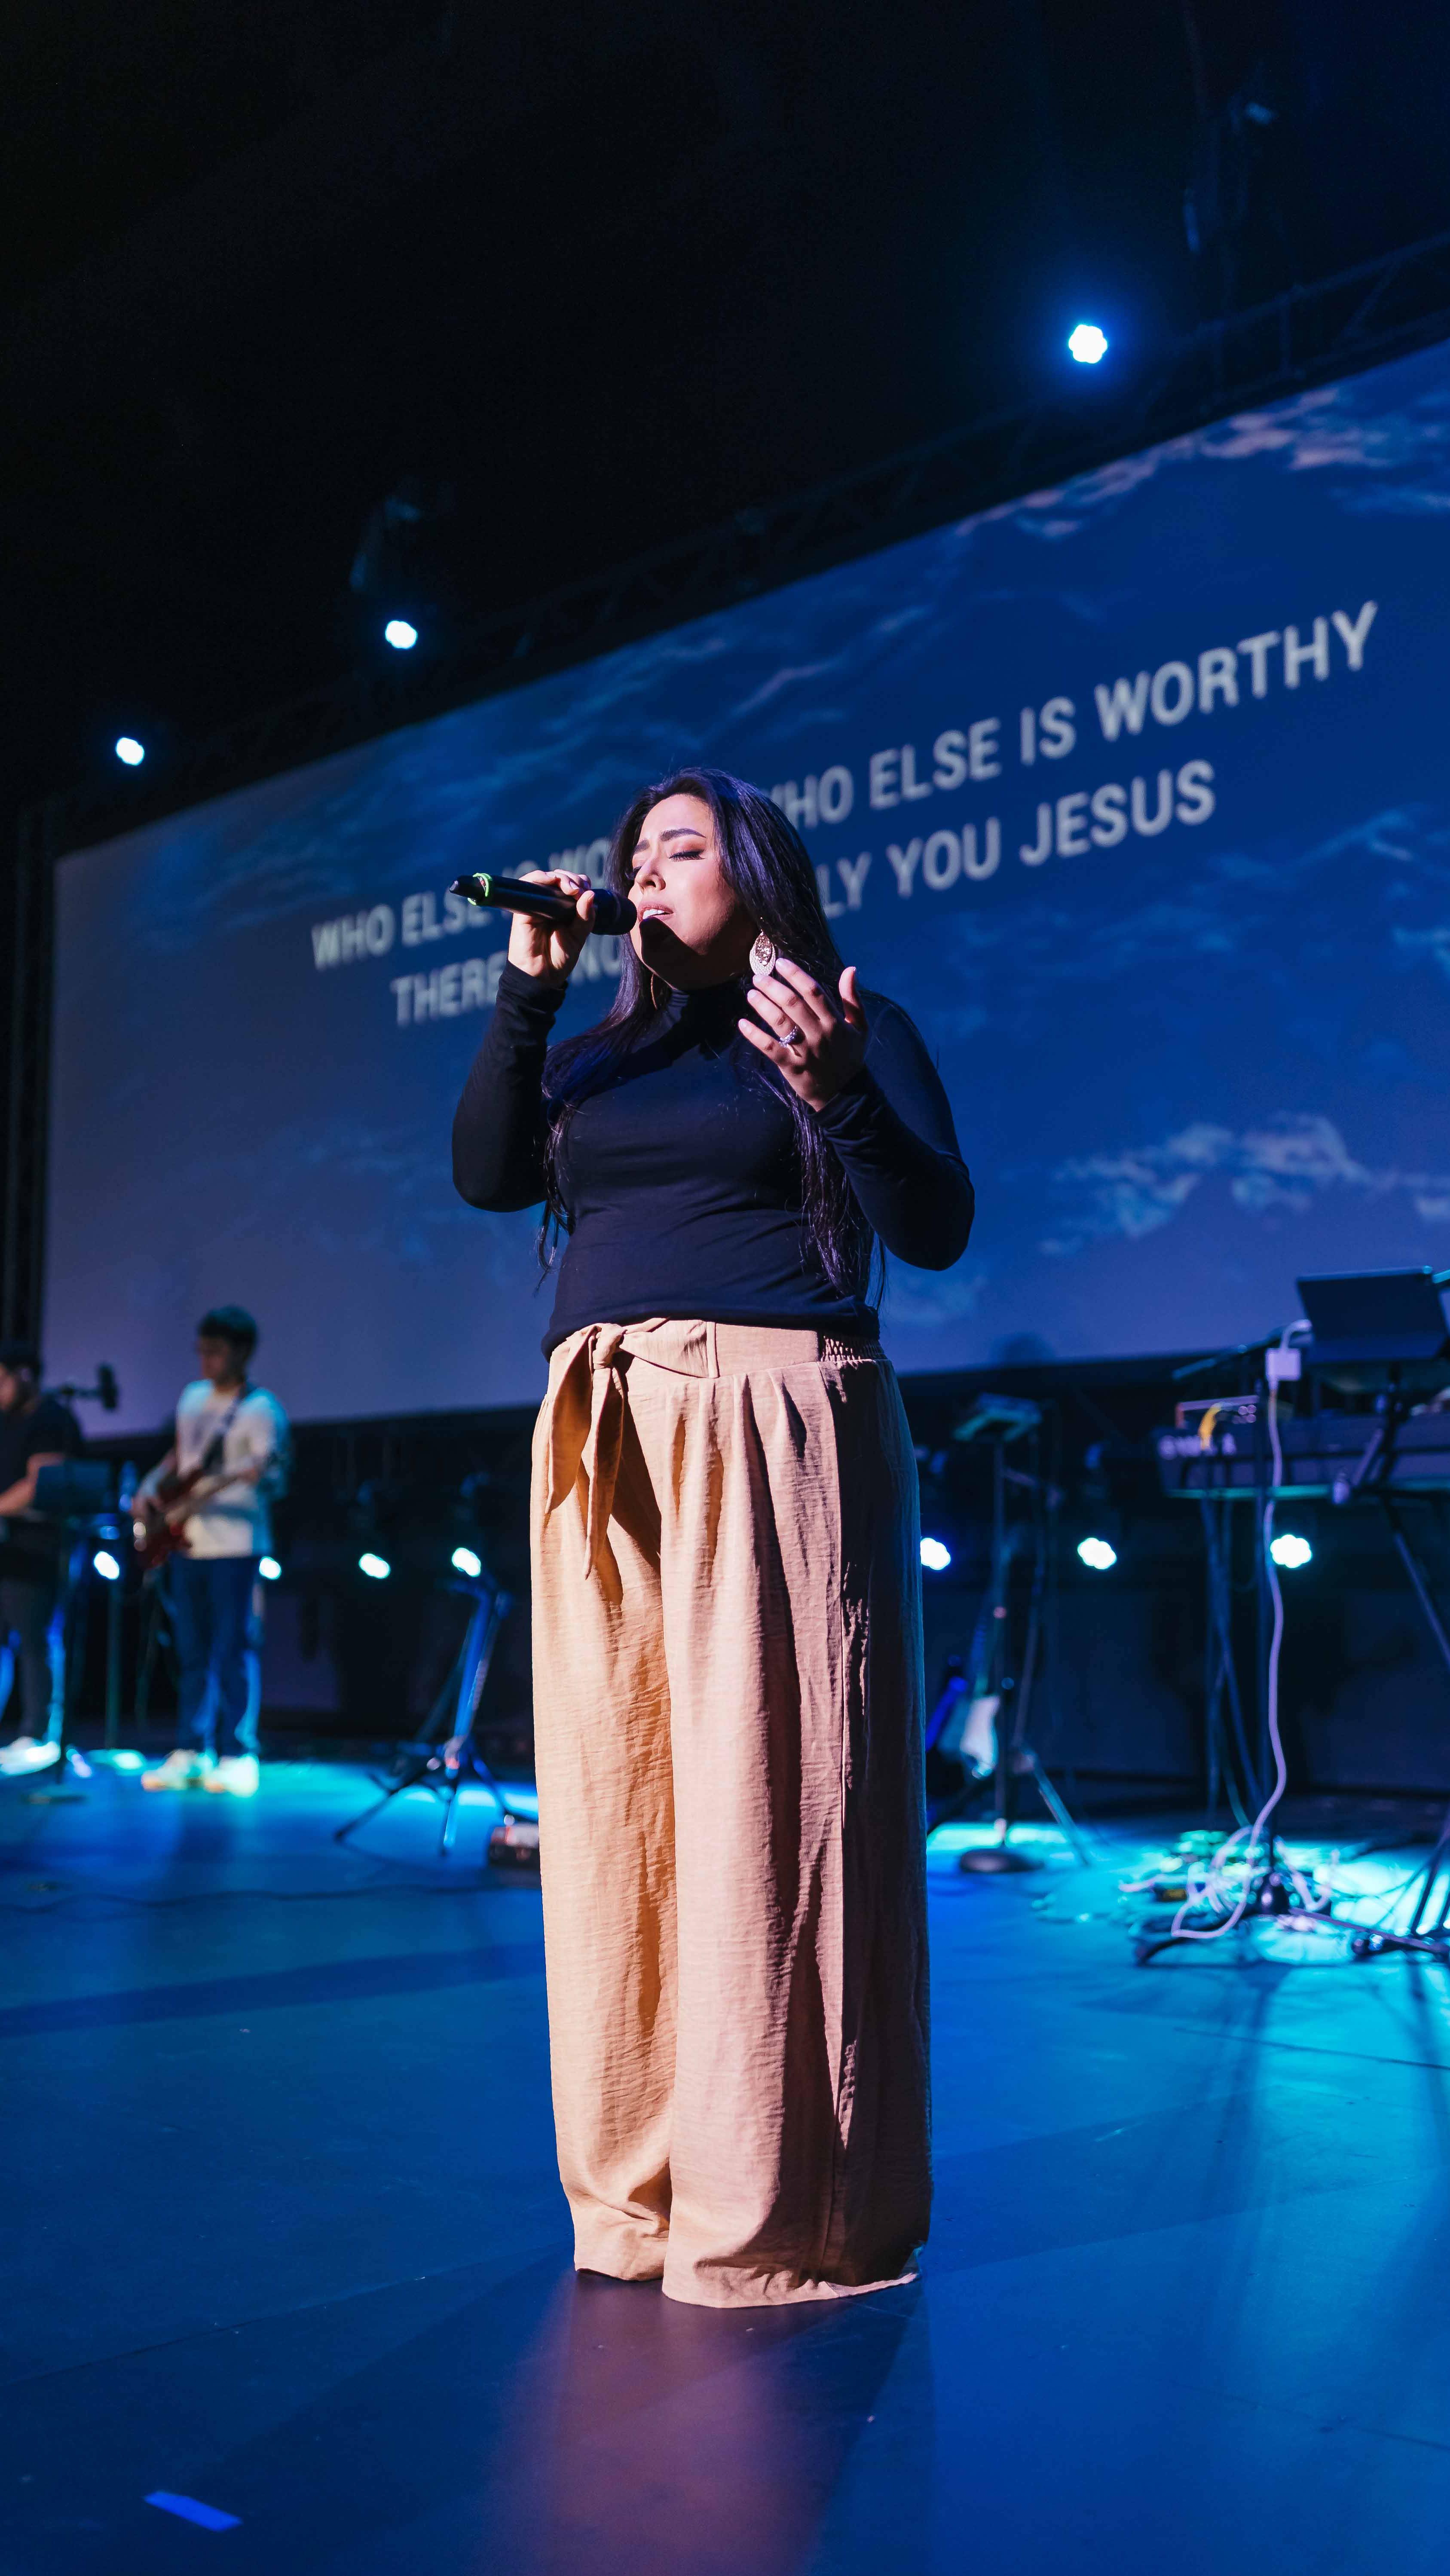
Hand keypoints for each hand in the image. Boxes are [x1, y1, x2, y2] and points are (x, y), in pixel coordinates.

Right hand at [507, 870, 598, 984]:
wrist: (542, 975)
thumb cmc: (559, 958)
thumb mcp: (579, 936)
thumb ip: (585, 916)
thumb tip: (590, 894)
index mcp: (564, 909)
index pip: (573, 884)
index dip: (580, 881)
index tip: (587, 890)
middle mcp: (549, 904)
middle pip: (559, 877)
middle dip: (572, 878)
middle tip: (578, 890)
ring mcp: (536, 904)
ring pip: (545, 877)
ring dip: (559, 877)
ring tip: (570, 888)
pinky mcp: (523, 908)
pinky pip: (528, 884)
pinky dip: (540, 877)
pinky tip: (552, 881)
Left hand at [738, 960, 867, 1110]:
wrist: (845, 1094)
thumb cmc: (849, 1056)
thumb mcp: (859, 1027)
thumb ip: (852, 999)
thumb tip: (850, 969)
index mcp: (834, 1022)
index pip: (814, 992)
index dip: (796, 975)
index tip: (780, 963)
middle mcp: (819, 1034)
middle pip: (793, 1004)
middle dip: (773, 987)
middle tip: (758, 977)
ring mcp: (804, 1051)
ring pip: (780, 1023)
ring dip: (763, 1006)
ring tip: (751, 994)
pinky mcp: (791, 1067)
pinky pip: (770, 1048)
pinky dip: (755, 1036)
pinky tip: (742, 1024)